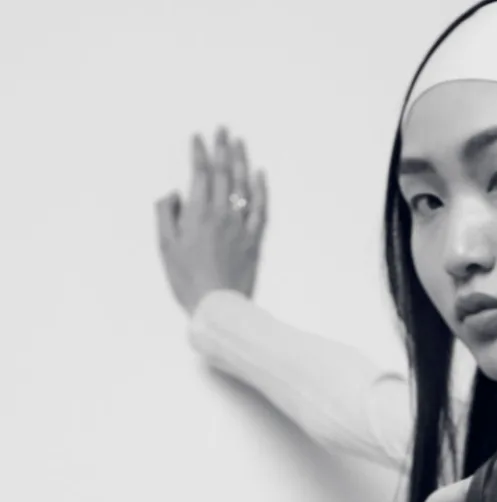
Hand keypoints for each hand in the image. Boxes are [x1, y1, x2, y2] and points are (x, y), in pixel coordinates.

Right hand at [155, 126, 267, 314]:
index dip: (199, 152)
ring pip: (243, 186)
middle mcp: (222, 215)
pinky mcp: (254, 241)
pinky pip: (261, 210)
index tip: (197, 136)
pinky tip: (260, 175)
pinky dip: (260, 190)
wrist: (219, 307)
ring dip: (241, 161)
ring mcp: (241, 227)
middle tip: (222, 128)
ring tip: (239, 142)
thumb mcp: (165, 247)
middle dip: (222, 148)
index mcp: (198, 214)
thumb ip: (165, 214)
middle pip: (224, 174)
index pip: (200, 173)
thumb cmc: (187, 280)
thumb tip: (172, 192)